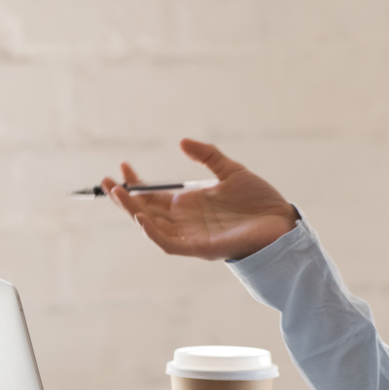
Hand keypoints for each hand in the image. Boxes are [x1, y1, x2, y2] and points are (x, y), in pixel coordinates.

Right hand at [102, 138, 298, 260]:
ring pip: (152, 227)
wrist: (282, 221)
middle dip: (124, 198)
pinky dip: (154, 233)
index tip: (123, 166)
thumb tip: (182, 141)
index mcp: (189, 204)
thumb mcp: (231, 171)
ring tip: (119, 194)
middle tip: (107, 181)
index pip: (153, 195)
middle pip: (146, 211)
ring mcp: (191, 235)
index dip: (136, 183)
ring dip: (133, 212)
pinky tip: (142, 218)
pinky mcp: (201, 248)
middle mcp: (185, 221)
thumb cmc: (259, 201)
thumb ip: (207, 156)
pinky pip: (170, 244)